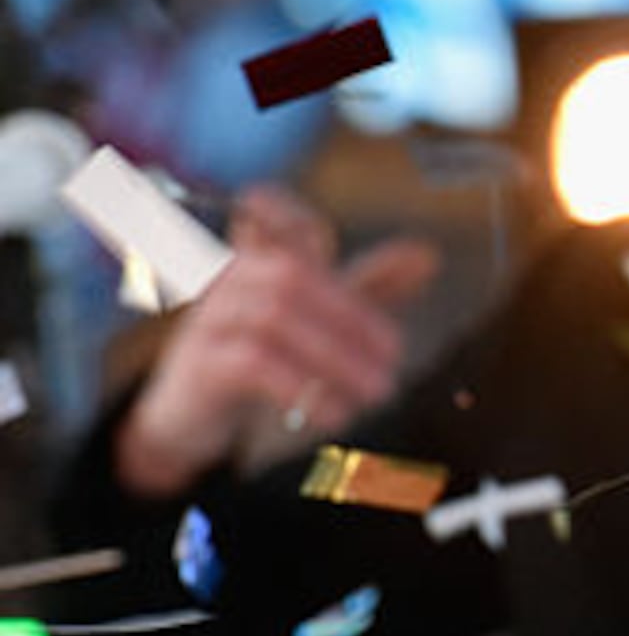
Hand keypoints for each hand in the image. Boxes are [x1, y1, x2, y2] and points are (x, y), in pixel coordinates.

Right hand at [114, 187, 439, 500]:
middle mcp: (228, 281)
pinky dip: (301, 386)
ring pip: (275, 317)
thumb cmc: (259, 358)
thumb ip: (367, 288)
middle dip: (353, 315)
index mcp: (257, 264)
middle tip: (394, 357)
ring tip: (378, 391)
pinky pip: (251, 361)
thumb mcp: (318, 320)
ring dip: (336, 356)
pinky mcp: (199, 363)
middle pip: (292, 275)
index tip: (335, 236)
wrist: (194, 420)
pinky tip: (335, 413)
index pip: (276, 224)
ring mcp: (209, 320)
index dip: (293, 215)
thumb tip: (426, 254)